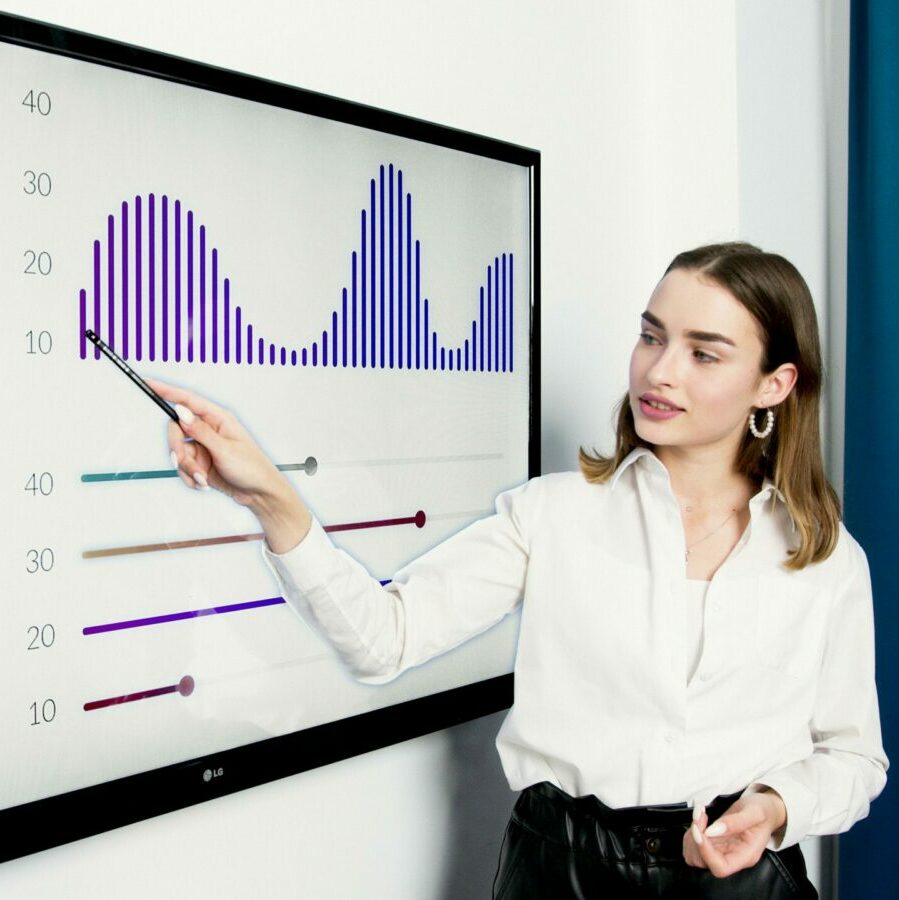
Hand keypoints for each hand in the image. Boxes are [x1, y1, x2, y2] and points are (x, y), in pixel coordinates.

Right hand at [147, 378, 311, 551]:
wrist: (259, 494)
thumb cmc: (252, 469)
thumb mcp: (225, 449)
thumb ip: (201, 431)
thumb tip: (182, 411)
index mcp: (219, 419)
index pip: (187, 400)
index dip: (166, 391)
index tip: (148, 382)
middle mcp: (209, 430)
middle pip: (176, 430)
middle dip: (178, 450)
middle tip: (186, 463)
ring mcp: (204, 447)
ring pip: (178, 453)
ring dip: (188, 469)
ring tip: (204, 478)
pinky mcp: (200, 463)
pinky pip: (182, 468)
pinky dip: (190, 478)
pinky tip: (204, 483)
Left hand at [683, 790, 785, 877]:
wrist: (765, 809)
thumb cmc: (763, 811)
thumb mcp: (754, 812)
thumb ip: (735, 822)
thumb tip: (711, 831)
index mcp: (745, 856)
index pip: (720, 868)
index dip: (705, 852)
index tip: (699, 830)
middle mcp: (732, 857)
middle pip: (703, 862)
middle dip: (695, 839)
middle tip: (700, 816)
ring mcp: (722, 850)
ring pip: (695, 855)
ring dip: (691, 835)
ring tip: (700, 815)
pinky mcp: (714, 842)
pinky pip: (695, 844)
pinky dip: (691, 831)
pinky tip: (700, 818)